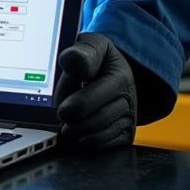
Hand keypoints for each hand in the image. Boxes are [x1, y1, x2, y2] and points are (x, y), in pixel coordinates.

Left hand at [56, 33, 136, 150]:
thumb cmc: (96, 58)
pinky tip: (79, 139)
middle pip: (101, 117)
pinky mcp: (124, 132)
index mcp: (119, 76)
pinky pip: (110, 144)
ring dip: (83, 134)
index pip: (99, 94)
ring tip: (66, 131)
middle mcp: (127, 99)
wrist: (112, 71)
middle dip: (78, 122)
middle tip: (61, 121)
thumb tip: (70, 61)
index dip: (80, 104)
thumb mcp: (91, 45)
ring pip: (105, 132)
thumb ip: (82, 52)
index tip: (63, 109)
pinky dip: (93, 143)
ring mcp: (127, 117)